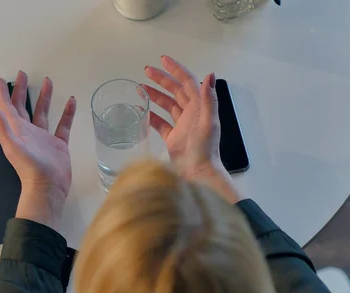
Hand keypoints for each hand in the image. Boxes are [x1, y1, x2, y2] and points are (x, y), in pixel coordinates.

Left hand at [0, 72, 76, 225]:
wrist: (48, 188)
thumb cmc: (29, 167)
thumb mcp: (12, 146)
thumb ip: (1, 126)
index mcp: (16, 131)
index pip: (6, 107)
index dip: (2, 93)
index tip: (0, 78)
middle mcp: (28, 132)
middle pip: (23, 106)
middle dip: (21, 90)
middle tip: (22, 73)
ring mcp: (44, 138)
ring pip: (43, 112)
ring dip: (44, 97)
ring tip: (48, 81)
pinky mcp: (59, 144)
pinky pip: (63, 125)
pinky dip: (67, 113)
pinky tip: (71, 102)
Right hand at [143, 56, 240, 202]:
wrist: (198, 173)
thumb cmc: (204, 149)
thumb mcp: (208, 122)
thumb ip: (208, 99)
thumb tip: (210, 74)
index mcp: (200, 107)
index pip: (187, 82)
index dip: (176, 69)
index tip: (163, 60)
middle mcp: (191, 113)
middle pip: (175, 90)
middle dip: (162, 79)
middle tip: (146, 71)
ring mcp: (181, 126)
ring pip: (167, 105)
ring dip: (154, 95)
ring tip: (139, 88)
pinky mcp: (173, 138)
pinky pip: (160, 123)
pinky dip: (151, 115)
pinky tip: (140, 110)